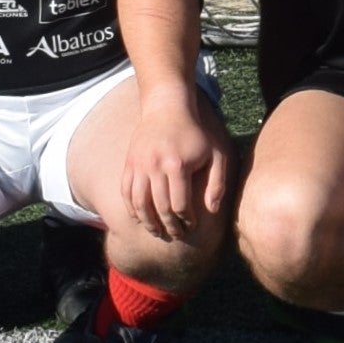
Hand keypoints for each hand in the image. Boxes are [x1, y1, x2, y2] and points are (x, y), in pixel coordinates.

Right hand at [120, 85, 227, 242]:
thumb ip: (217, 182)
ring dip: (148, 222)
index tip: (191, 225)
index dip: (186, 220)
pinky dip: (131, 209)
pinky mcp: (129, 163)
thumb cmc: (195, 133)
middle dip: (169, 226)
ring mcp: (139, 165)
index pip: (179, 204)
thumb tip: (212, 210)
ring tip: (157, 232)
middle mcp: (155, 166)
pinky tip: (140, 218)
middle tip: (177, 235)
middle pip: (159, 207)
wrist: (167, 108)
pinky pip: (126, 192)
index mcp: (177, 165)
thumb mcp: (216, 153)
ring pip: (138, 203)